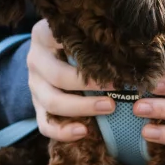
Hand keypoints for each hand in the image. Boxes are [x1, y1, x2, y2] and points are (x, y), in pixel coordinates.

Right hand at [26, 19, 114, 141]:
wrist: (51, 52)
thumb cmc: (76, 40)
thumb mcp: (79, 32)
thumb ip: (94, 37)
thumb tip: (130, 45)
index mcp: (43, 35)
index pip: (63, 44)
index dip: (90, 55)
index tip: (115, 62)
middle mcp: (35, 59)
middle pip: (58, 76)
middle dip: (90, 85)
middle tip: (118, 88)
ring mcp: (34, 85)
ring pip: (52, 102)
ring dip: (82, 108)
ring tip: (109, 108)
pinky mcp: (36, 106)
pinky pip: (45, 125)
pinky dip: (63, 132)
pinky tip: (84, 132)